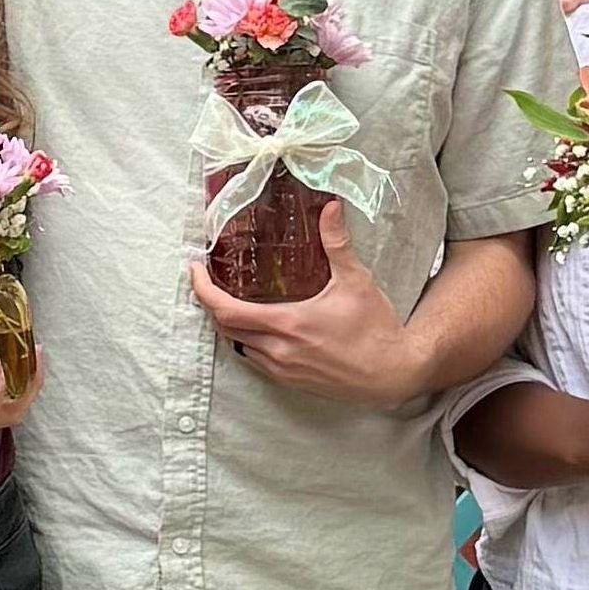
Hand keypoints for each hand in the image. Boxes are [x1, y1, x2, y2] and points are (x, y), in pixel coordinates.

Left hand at [188, 203, 424, 404]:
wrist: (394, 373)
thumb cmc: (375, 329)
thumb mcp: (356, 281)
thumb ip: (337, 244)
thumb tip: (330, 207)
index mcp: (287, 324)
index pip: (226, 310)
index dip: (202, 290)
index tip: (195, 270)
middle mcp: (278, 351)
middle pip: (225, 328)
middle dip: (210, 304)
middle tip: (208, 281)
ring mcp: (282, 370)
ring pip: (238, 346)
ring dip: (230, 325)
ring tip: (230, 300)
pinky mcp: (290, 382)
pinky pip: (255, 361)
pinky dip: (248, 342)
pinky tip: (258, 327)